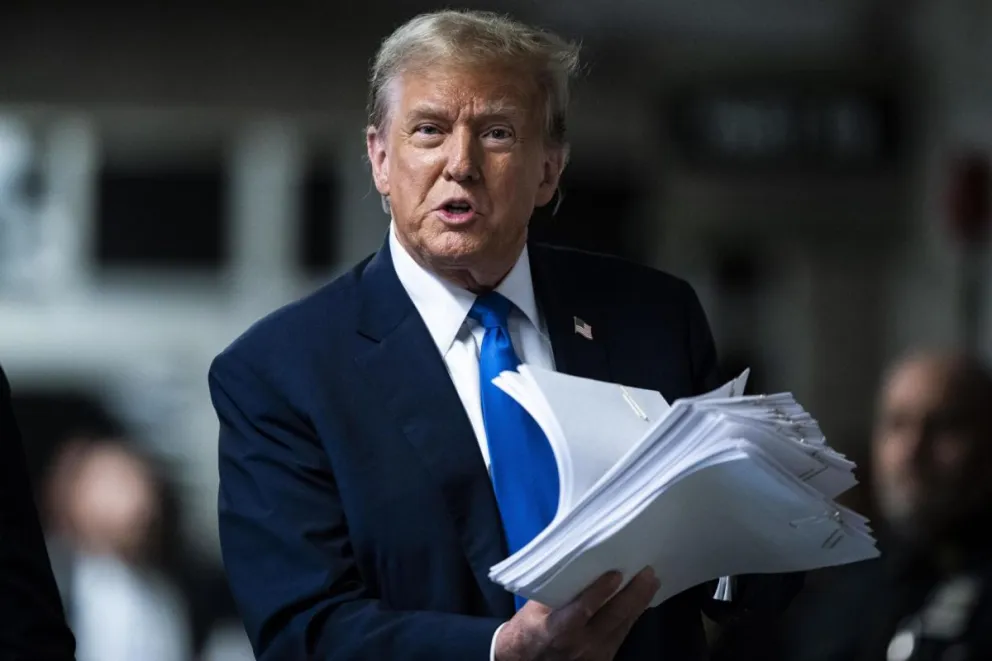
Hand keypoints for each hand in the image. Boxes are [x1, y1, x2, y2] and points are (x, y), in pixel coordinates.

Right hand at [493, 567, 659, 660]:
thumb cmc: (527, 630)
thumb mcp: (533, 609)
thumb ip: (557, 592)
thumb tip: (578, 564)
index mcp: (558, 630)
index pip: (583, 610)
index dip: (600, 592)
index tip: (616, 574)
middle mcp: (580, 644)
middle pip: (612, 618)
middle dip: (633, 595)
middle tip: (648, 573)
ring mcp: (595, 655)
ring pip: (622, 627)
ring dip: (639, 604)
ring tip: (651, 582)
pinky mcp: (604, 659)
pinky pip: (622, 635)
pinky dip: (632, 617)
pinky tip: (641, 602)